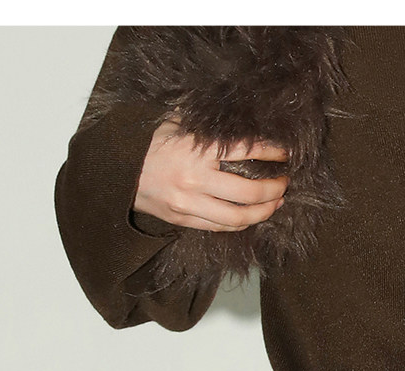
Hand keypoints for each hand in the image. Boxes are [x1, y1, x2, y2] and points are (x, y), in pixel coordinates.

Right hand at [134, 121, 289, 230]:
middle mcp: (195, 178)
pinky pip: (222, 226)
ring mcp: (190, 203)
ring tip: (276, 203)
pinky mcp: (185, 220)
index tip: (284, 154)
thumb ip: (204, 121)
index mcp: (196, 150)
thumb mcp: (175, 123)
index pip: (244, 151)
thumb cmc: (151, 145)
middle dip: (273, 189)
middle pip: (249, 192)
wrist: (120, 173)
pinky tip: (253, 215)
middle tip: (285, 183)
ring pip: (239, 216)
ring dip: (263, 211)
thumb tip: (234, 110)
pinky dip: (242, 222)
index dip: (270, 153)